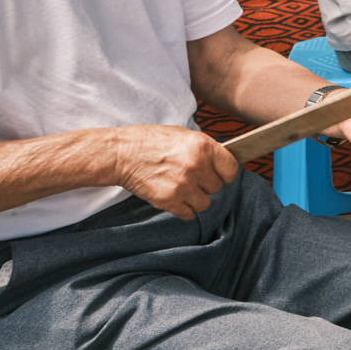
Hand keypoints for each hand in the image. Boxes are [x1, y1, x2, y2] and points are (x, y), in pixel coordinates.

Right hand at [108, 125, 238, 219]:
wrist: (119, 154)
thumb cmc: (149, 142)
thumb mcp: (183, 135)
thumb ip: (204, 150)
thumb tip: (221, 163)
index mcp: (203, 146)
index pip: (231, 169)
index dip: (225, 173)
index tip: (219, 175)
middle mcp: (196, 165)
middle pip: (217, 187)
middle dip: (206, 184)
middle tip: (191, 178)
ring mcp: (183, 185)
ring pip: (205, 203)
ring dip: (195, 199)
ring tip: (182, 188)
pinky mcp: (169, 200)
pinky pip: (189, 214)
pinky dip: (183, 210)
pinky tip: (175, 199)